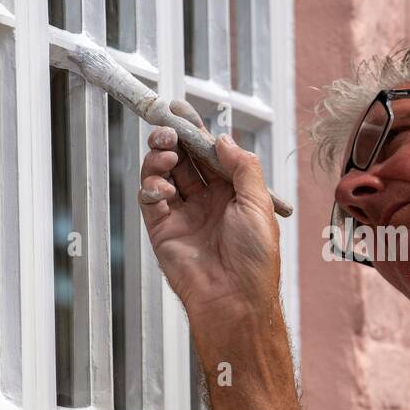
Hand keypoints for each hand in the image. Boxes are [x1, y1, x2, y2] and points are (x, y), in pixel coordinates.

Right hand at [138, 100, 280, 326]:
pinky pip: (150, 199)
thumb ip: (242, 167)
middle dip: (172, 138)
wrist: (235, 299)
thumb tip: (222, 139)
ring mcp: (184, 214)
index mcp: (233, 192)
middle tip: (166, 127)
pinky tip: (162, 188)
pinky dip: (151, 186)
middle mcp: (207, 200)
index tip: (181, 110)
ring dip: (160, 158)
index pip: (210, 153)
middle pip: (183, 158)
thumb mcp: (259, 204)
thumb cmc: (255, 259)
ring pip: (163, 174)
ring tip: (166, 156)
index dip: (195, 131)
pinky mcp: (163, 230)